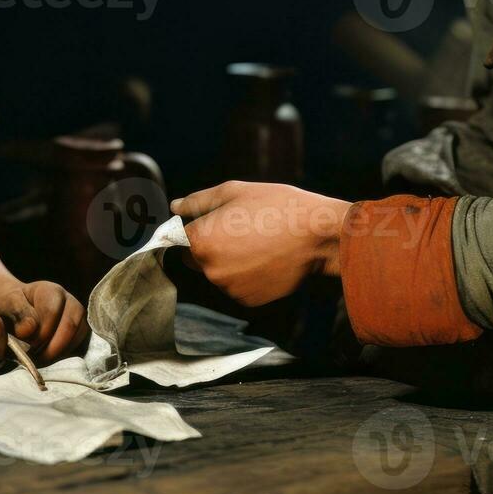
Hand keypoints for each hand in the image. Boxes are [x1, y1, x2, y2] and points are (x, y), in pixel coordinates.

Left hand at [0, 280, 88, 364]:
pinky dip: (66, 355)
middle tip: (36, 358)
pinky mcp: (80, 330)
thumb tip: (30, 330)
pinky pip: (81, 344)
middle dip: (52, 347)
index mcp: (50, 291)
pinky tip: (49, 358)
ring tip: (41, 359)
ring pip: (79, 335)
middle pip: (70, 324)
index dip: (41, 332)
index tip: (28, 345)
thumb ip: (18, 313)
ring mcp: (77, 315)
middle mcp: (68, 300)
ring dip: (60, 352)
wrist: (13, 311)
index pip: (52, 311)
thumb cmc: (10, 307)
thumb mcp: (7, 305)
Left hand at [171, 181, 351, 306]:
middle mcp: (209, 269)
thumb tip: (176, 206)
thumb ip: (198, 201)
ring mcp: (228, 288)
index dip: (195, 227)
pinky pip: (236, 287)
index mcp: (200, 240)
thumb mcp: (233, 192)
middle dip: (210, 245)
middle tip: (241, 229)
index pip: (178, 237)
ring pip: (217, 272)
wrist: (317, 235)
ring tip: (258, 242)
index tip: (215, 221)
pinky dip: (245, 276)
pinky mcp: (247, 301)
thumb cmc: (275, 206)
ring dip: (229, 261)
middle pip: (196, 257)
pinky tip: (265, 259)